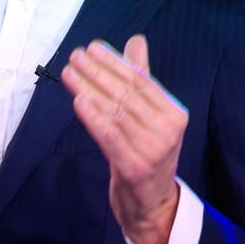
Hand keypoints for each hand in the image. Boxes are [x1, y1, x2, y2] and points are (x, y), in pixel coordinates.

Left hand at [60, 34, 188, 243]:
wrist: (151, 202)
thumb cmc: (147, 150)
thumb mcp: (151, 115)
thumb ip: (143, 78)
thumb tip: (136, 41)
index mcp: (175, 114)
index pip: (141, 81)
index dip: (115, 62)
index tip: (92, 48)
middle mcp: (167, 132)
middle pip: (126, 94)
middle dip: (97, 72)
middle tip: (75, 56)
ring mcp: (152, 151)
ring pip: (114, 112)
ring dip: (88, 89)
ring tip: (69, 73)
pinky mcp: (133, 168)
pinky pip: (109, 136)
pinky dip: (92, 116)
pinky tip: (78, 100)